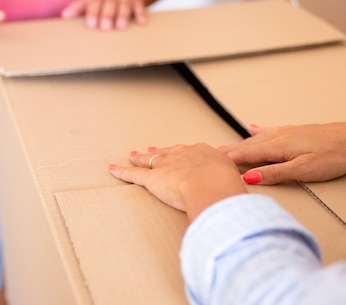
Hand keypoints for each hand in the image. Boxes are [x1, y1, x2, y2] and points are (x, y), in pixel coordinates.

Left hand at [61, 0, 146, 29]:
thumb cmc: (107, 1)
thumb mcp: (93, 0)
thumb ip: (80, 8)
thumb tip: (65, 16)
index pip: (93, 2)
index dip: (92, 13)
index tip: (91, 24)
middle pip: (109, 4)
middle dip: (107, 15)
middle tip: (106, 27)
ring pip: (124, 6)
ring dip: (122, 16)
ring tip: (121, 27)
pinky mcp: (138, 1)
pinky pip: (140, 7)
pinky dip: (141, 14)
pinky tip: (141, 22)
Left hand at [109, 143, 246, 221]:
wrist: (212, 185)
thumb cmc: (226, 185)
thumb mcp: (232, 180)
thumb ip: (228, 182)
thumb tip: (232, 193)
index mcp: (204, 152)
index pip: (190, 152)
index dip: (183, 154)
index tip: (180, 154)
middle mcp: (183, 154)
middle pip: (168, 152)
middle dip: (160, 153)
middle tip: (152, 152)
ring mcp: (167, 165)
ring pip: (150, 160)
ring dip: (140, 158)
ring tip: (133, 155)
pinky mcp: (153, 178)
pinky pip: (134, 174)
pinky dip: (122, 172)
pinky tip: (112, 169)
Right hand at [222, 123, 345, 184]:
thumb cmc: (334, 156)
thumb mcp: (304, 170)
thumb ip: (275, 173)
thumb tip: (249, 176)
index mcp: (279, 146)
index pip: (247, 154)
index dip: (229, 159)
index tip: (210, 163)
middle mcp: (280, 136)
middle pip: (248, 145)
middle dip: (229, 151)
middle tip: (209, 155)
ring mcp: (288, 132)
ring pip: (257, 138)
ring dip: (240, 143)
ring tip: (224, 146)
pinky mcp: (297, 132)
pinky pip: (270, 131)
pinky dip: (258, 131)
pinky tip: (254, 128)